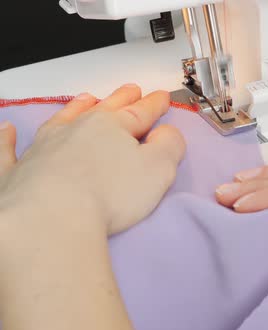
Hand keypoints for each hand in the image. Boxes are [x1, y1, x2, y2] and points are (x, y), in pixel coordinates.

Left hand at [0, 85, 185, 329]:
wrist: (51, 220)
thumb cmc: (110, 195)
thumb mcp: (159, 170)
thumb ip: (169, 146)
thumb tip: (166, 132)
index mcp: (113, 128)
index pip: (140, 112)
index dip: (154, 104)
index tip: (162, 96)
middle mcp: (76, 129)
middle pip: (104, 109)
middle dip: (121, 98)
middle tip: (131, 90)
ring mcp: (43, 148)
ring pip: (61, 119)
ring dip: (76, 107)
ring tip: (85, 98)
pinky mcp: (16, 172)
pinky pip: (9, 151)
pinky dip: (8, 140)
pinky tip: (6, 131)